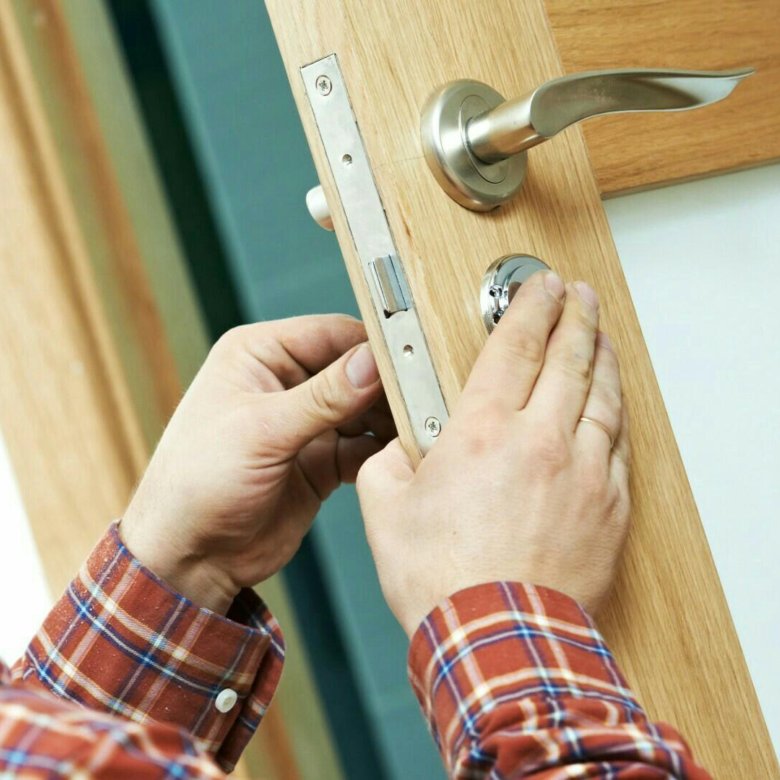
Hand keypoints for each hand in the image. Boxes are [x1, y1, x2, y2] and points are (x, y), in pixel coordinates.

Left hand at [121, 315, 392, 612]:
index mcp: (258, 355)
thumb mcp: (261, 432)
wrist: (189, 559)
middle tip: (425, 397)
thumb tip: (373, 362)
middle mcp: (284, 383)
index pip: (331, 333)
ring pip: (363, 409)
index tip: (413, 358)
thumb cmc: (197, 484)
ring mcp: (304, 424)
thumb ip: (323, 397)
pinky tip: (402, 455)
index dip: (372, 346)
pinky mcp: (319, 461)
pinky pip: (362, 446)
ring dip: (389, 419)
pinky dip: (382, 451)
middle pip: (353, 370)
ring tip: (421, 427)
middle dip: (386, 385)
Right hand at [357, 271, 629, 635]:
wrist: (498, 639)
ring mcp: (583, 472)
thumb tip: (393, 450)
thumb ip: (386, 463)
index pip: (514, 347)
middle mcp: (540, 441)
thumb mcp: (385, 512)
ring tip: (601, 336)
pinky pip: (618, 442)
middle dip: (574, 317)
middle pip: (568, 358)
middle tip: (577, 295)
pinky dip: (615, 412)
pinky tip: (611, 402)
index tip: (538, 286)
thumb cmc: (444, 580)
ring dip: (602, 357)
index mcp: (482, 433)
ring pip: (602, 395)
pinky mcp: (608, 505)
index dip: (528, 307)